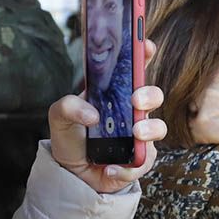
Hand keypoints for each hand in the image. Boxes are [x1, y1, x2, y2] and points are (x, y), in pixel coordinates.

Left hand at [49, 39, 167, 192]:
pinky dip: (127, 167)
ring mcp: (139, 137)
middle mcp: (132, 112)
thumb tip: (93, 115)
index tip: (145, 45)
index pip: (135, 69)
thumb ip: (68, 106)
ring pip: (159, 128)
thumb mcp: (60, 116)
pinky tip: (109, 168)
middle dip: (150, 94)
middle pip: (155, 95)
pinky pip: (143, 161)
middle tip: (135, 100)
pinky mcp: (139, 161)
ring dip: (150, 130)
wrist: (72, 174)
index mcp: (116, 94)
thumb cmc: (71, 138)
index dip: (143, 53)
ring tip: (135, 134)